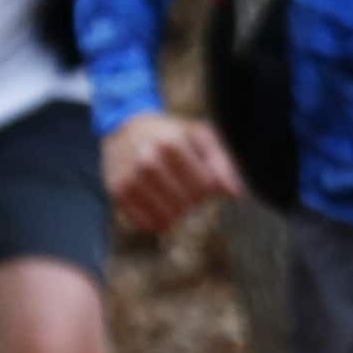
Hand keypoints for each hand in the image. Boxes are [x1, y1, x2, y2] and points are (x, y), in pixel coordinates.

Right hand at [104, 112, 238, 239]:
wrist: (124, 128)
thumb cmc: (171, 134)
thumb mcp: (200, 136)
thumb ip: (221, 162)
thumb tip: (235, 194)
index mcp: (171, 144)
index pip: (204, 186)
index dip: (209, 188)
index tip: (203, 178)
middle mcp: (147, 162)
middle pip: (186, 204)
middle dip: (193, 200)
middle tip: (184, 185)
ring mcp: (130, 179)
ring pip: (167, 219)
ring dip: (176, 213)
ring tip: (172, 194)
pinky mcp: (117, 194)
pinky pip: (147, 224)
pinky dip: (157, 220)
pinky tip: (157, 202)